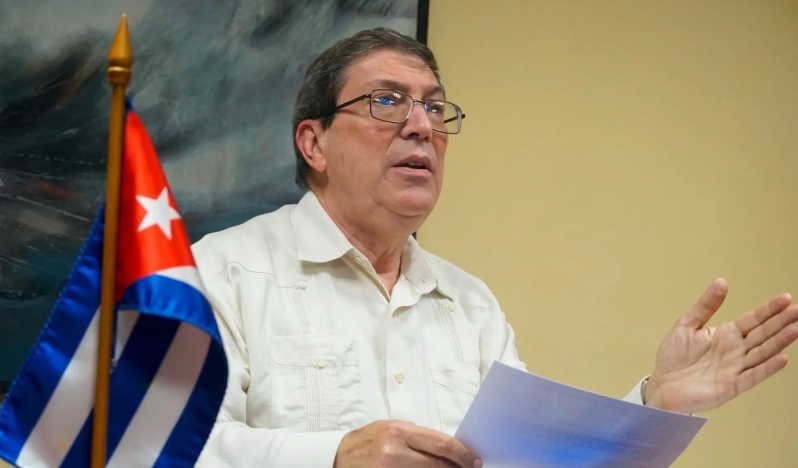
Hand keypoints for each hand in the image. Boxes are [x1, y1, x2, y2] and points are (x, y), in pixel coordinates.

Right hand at [333, 420, 481, 467]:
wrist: (338, 457)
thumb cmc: (368, 440)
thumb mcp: (391, 429)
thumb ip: (418, 438)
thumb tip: (449, 448)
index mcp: (398, 432)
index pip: (441, 444)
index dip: (462, 454)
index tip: (476, 460)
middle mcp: (394, 452)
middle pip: (438, 465)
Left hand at [645, 278, 797, 413]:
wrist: (661, 384)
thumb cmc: (674, 357)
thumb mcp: (687, 324)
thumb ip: (706, 305)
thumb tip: (722, 282)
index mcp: (726, 335)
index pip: (753, 320)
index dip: (769, 310)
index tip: (786, 298)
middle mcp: (735, 351)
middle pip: (763, 334)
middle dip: (781, 322)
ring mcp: (735, 368)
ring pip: (762, 353)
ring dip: (779, 342)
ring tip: (796, 329)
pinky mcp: (731, 386)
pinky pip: (752, 376)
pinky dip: (767, 368)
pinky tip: (782, 358)